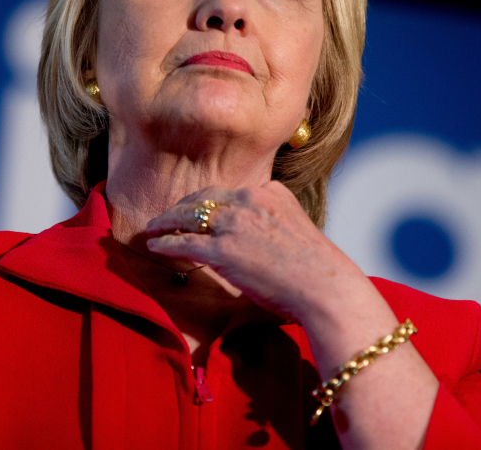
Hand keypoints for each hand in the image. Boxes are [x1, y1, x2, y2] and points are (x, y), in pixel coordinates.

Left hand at [143, 181, 374, 325]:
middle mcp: (250, 201)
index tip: (197, 208)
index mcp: (270, 192)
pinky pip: (185, 243)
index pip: (229, 192)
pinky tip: (154, 245)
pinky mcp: (223, 250)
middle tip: (167, 215)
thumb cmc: (316, 269)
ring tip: (154, 227)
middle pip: (205, 197)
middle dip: (182, 206)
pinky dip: (166, 242)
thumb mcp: (295, 227)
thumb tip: (255, 234)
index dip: (208, 201)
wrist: (326, 288)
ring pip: (190, 216)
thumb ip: (271, 221)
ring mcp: (235, 224)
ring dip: (167, 221)